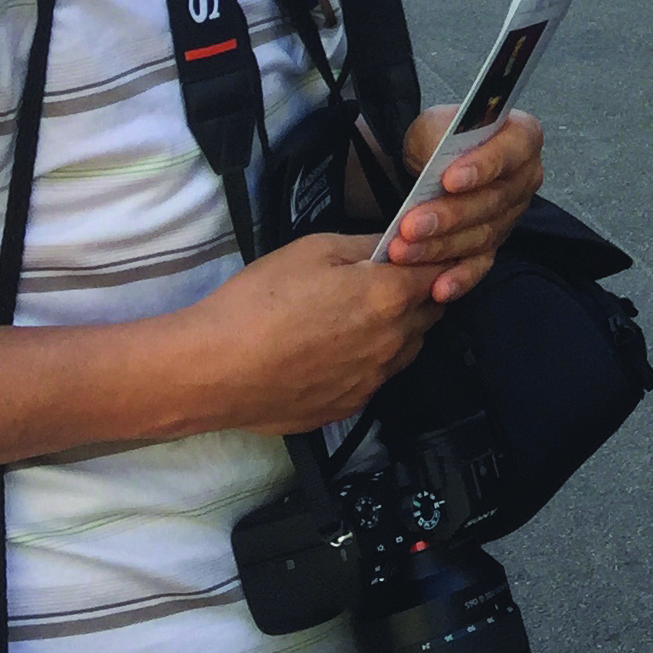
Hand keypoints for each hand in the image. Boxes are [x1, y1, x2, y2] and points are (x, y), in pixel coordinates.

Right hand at [174, 233, 446, 432]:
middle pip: (430, 314)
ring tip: (361, 317)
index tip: (425, 254)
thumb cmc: (260, 301)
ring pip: (407, 350)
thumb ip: (367, 245)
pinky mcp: (349, 408)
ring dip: (400, 330)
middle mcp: (392, 343)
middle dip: (421, 295)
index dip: (436, 261)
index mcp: (390, 298)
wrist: (212, 369)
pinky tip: (336, 352)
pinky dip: (370, 361)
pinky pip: (375, 378)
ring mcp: (372, 381)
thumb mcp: (314, 250)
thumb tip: (397, 245)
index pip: (440, 275)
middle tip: (391, 281)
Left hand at [377, 107, 544, 303]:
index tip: (449, 180)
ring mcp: (511, 215)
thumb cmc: (440, 138)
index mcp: (522, 138)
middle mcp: (525, 178)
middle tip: (411, 226)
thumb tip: (440, 160)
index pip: (509, 153)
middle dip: (449, 216)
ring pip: (481, 236)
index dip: (482, 167)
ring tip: (403, 251)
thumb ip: (443, 136)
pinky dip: (460, 278)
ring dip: (441, 247)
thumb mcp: (437, 123)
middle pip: (493, 202)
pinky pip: (480, 264)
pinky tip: (440, 289)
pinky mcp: (494, 243)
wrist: (431, 161)